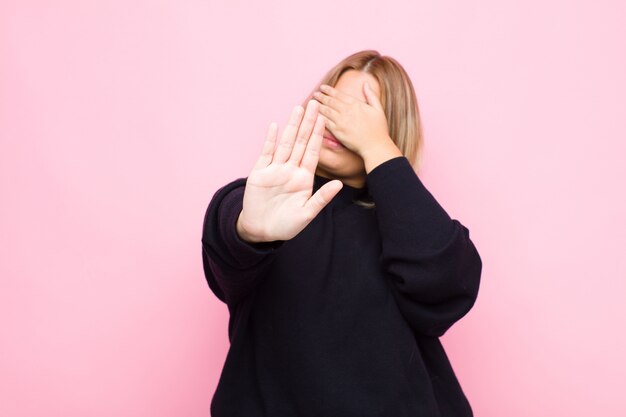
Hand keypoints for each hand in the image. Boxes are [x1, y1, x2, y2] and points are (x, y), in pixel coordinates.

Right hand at [237, 100, 343, 242]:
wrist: (261, 231)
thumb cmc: (286, 225)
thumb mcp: (307, 214)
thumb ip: (322, 198)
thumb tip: (339, 184)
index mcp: (304, 178)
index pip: (314, 152)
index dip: (319, 135)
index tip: (326, 118)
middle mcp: (291, 170)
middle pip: (301, 142)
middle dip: (308, 123)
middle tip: (315, 103)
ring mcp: (275, 169)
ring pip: (286, 143)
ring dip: (292, 126)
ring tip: (298, 108)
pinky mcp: (260, 172)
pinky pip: (266, 153)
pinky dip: (270, 139)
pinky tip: (275, 126)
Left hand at [312, 82, 392, 156]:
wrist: (375, 146)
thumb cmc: (379, 129)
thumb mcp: (378, 109)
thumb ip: (371, 95)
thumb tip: (366, 83)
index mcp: (356, 104)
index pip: (339, 94)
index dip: (329, 90)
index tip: (322, 87)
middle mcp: (347, 111)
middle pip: (330, 101)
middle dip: (321, 96)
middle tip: (315, 94)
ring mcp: (341, 121)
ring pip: (326, 110)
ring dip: (317, 105)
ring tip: (311, 102)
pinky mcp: (337, 132)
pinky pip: (325, 122)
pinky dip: (318, 117)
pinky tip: (313, 115)